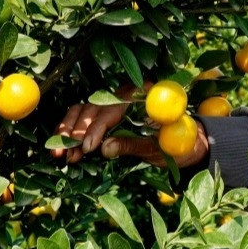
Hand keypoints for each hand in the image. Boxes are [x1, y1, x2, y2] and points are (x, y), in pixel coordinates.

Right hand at [50, 101, 209, 167]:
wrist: (186, 144)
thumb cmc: (178, 144)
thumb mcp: (158, 147)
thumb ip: (132, 144)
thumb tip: (104, 149)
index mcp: (143, 96)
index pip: (113, 109)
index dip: (97, 128)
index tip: (87, 147)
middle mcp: (125, 94)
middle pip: (93, 108)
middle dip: (78, 132)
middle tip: (67, 154)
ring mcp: (113, 102)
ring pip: (82, 111)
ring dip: (68, 132)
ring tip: (61, 154)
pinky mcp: (105, 114)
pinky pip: (82, 117)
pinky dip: (70, 131)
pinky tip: (61, 147)